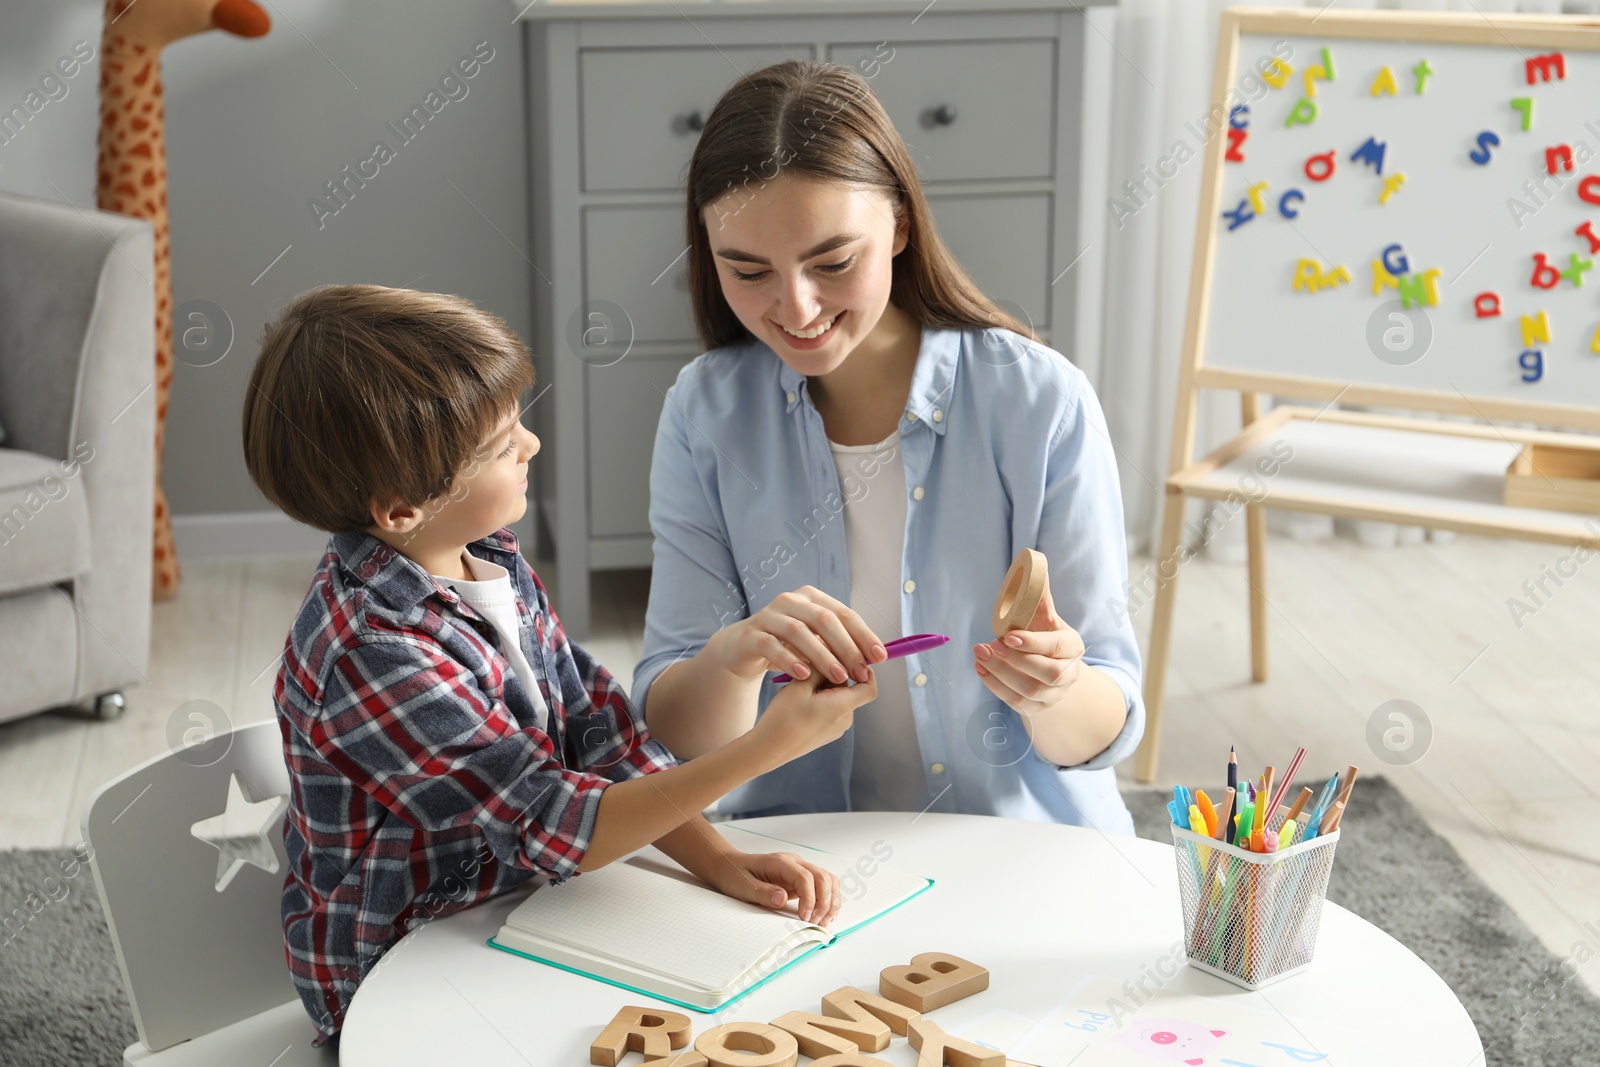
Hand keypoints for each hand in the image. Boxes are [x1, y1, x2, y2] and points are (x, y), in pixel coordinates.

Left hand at [708, 849, 841, 925]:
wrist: (731, 866)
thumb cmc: (735, 875)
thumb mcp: (743, 886)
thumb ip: (763, 892)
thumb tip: (783, 898)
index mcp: (780, 862)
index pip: (805, 877)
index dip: (809, 899)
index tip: (804, 918)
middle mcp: (795, 863)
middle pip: (822, 877)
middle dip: (824, 902)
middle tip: (816, 922)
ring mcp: (800, 869)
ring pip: (828, 880)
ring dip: (831, 901)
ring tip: (824, 921)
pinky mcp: (802, 879)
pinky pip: (823, 886)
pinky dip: (829, 899)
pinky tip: (825, 914)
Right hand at [712, 586, 886, 685]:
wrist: (743, 648)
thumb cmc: (787, 645)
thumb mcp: (814, 640)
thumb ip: (838, 643)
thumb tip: (875, 657)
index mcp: (812, 597)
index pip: (844, 613)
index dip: (864, 635)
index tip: (879, 657)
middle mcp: (791, 600)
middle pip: (824, 619)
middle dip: (846, 647)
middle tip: (860, 671)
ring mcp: (768, 615)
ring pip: (799, 631)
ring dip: (822, 655)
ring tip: (838, 677)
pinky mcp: (751, 634)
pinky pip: (772, 645)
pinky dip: (789, 660)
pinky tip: (803, 675)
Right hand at [753, 666, 878, 763]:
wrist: (768, 750)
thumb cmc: (783, 717)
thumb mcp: (800, 684)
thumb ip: (820, 666)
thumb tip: (834, 655)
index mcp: (843, 707)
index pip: (869, 686)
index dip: (865, 670)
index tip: (850, 658)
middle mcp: (845, 720)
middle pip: (850, 689)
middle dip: (833, 676)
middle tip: (809, 670)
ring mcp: (836, 729)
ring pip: (838, 698)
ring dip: (823, 688)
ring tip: (799, 688)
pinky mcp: (826, 734)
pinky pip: (830, 710)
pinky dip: (819, 700)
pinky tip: (798, 702)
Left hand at [973, 578, 1083, 716]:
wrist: (1054, 668)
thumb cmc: (1045, 635)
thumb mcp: (1045, 616)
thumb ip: (1039, 595)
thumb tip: (1032, 560)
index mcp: (1073, 646)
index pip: (1056, 647)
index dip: (1032, 643)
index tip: (1007, 636)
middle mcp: (1068, 674)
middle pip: (1048, 674)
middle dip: (1016, 661)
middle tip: (989, 645)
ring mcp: (1054, 695)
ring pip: (1029, 691)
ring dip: (1000, 673)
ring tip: (979, 654)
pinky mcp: (1037, 709)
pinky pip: (1017, 703)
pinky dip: (995, 687)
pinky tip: (980, 668)